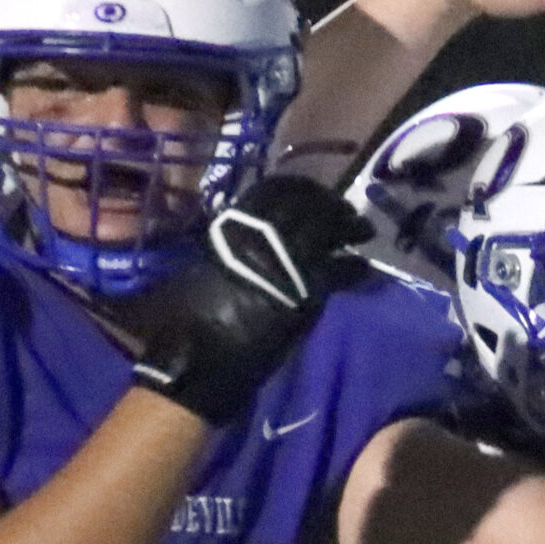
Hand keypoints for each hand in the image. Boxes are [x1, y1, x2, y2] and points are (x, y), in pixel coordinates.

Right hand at [122, 175, 370, 425]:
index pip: (274, 190)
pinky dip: (355, 268)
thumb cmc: (181, 315)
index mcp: (235, 224)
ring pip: (332, 231)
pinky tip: (363, 267)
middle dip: (332, 205)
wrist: (195, 355)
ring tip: (363, 231)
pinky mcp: (309, 293)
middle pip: (310, 205)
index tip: (310, 192)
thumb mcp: (194, 266)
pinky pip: (341, 271)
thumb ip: (218, 246)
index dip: (298, 188)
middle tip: (346, 210)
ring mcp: (291, 262)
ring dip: (351, 227)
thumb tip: (227, 235)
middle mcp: (266, 235)